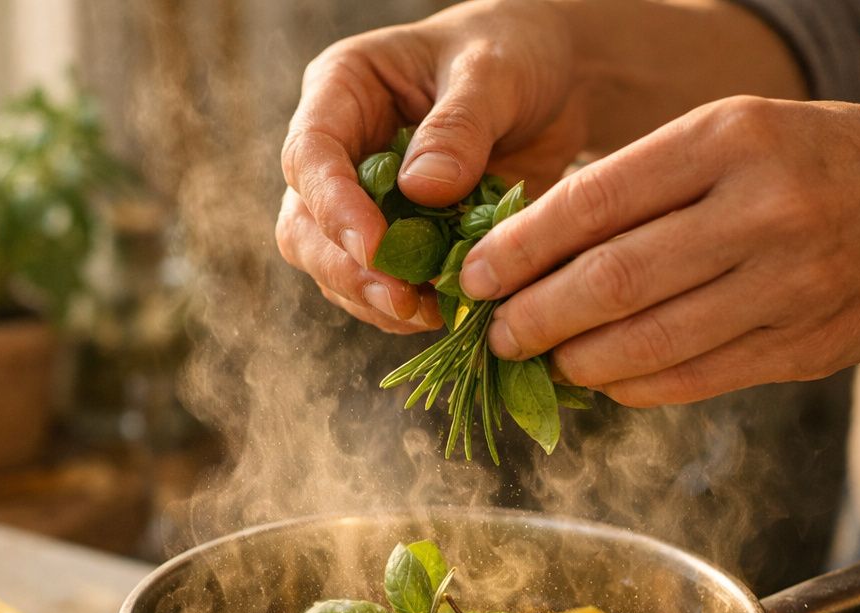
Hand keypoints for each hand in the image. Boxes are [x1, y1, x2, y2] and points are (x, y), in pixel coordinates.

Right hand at [276, 0, 593, 333]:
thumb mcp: (494, 72)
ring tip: (430, 313)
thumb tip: (419, 191)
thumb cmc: (516, 52)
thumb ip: (459, 127)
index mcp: (342, 90)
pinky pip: (379, 285)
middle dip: (346, 269)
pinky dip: (406, 307)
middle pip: (303, 224)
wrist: (556, 81)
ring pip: (333, 266)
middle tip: (401, 300)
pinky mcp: (396, 238)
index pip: (309, 155)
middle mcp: (339, 150)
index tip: (375, 249)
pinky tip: (444, 312)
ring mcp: (362, 200)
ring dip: (373, 299)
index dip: (333, 208)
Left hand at [463, 97, 859, 405]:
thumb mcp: (739, 133)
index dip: (520, 250)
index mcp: (731, 138)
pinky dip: (635, 386)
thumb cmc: (820, 161)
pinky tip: (604, 381)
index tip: (475, 277)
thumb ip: (647, 182)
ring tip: (543, 359)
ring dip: (577, 362)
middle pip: (612, 280)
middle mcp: (762, 210)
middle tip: (495, 333)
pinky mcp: (802, 347)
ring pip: (649, 341)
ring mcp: (788, 285)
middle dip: (535, 316)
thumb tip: (534, 247)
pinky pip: (694, 378)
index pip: (595, 202)